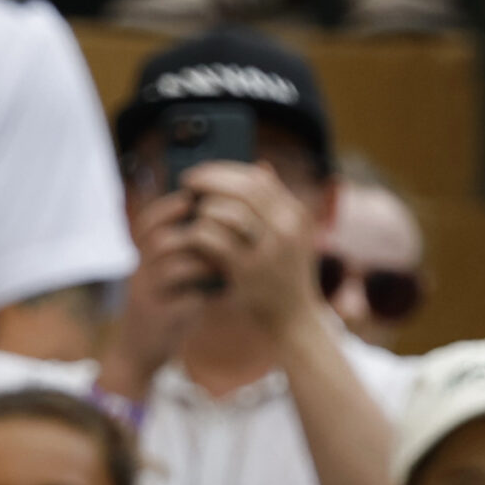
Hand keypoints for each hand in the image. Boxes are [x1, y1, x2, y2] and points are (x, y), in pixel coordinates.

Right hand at [101, 191, 211, 394]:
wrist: (138, 351)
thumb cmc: (161, 306)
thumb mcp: (162, 275)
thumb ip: (179, 252)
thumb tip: (212, 222)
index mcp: (142, 259)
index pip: (148, 224)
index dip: (167, 208)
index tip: (191, 198)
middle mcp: (141, 274)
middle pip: (159, 241)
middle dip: (191, 234)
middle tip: (217, 234)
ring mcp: (148, 297)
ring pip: (171, 269)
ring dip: (201, 263)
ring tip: (221, 266)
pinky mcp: (159, 319)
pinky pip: (181, 302)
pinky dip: (202, 295)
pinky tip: (219, 295)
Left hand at [176, 160, 323, 336]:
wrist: (294, 319)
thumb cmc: (285, 273)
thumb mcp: (290, 235)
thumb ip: (276, 203)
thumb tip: (261, 166)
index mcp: (297, 215)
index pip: (259, 179)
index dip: (227, 170)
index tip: (204, 171)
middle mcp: (288, 230)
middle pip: (243, 190)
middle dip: (210, 180)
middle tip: (187, 181)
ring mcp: (270, 252)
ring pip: (228, 212)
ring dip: (204, 208)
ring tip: (191, 212)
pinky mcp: (248, 273)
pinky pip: (214, 240)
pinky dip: (198, 233)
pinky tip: (191, 236)